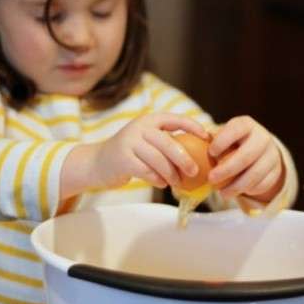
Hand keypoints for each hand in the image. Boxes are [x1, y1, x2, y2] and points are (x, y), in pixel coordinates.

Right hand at [91, 113, 208, 189]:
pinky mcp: (123, 159)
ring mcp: (129, 142)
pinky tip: (162, 184)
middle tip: (195, 171)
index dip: (193, 126)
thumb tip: (199, 152)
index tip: (206, 137)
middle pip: (168, 143)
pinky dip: (158, 179)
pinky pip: (147, 172)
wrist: (96, 162)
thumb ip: (166, 142)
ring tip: (177, 183)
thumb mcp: (146, 140)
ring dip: (172, 174)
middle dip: (184, 159)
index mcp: (149, 120)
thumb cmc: (130, 153)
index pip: (175, 119)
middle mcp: (140, 128)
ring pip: (159, 160)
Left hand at [207, 116, 283, 200]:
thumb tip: (193, 150)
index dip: (222, 141)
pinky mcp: (277, 170)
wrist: (260, 149)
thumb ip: (212, 142)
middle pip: (246, 155)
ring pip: (255, 173)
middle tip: (211, 179)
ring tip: (222, 193)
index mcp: (246, 124)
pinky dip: (249, 190)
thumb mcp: (224, 136)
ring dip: (236, 186)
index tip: (211, 153)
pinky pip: (264, 184)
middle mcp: (262, 137)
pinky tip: (238, 191)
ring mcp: (272, 154)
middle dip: (227, 169)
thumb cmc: (233, 143)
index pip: (236, 129)